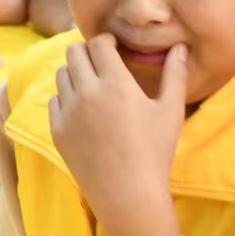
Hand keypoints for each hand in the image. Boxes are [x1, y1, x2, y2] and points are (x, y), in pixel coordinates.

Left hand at [49, 35, 187, 235]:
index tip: (113, 47)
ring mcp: (68, 111)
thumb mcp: (171, 111)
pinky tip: (82, 109)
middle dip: (87, 52)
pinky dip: (66, 98)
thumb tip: (180, 47)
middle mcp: (87, 92)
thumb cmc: (155, 152)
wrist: (129, 194)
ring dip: (75, 73)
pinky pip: (54, 101)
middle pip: (74, 52)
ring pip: (61, 74)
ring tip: (91, 85)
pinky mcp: (57, 129)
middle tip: (100, 63)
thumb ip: (175, 74)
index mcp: (115, 83)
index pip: (99, 43)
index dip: (106, 41)